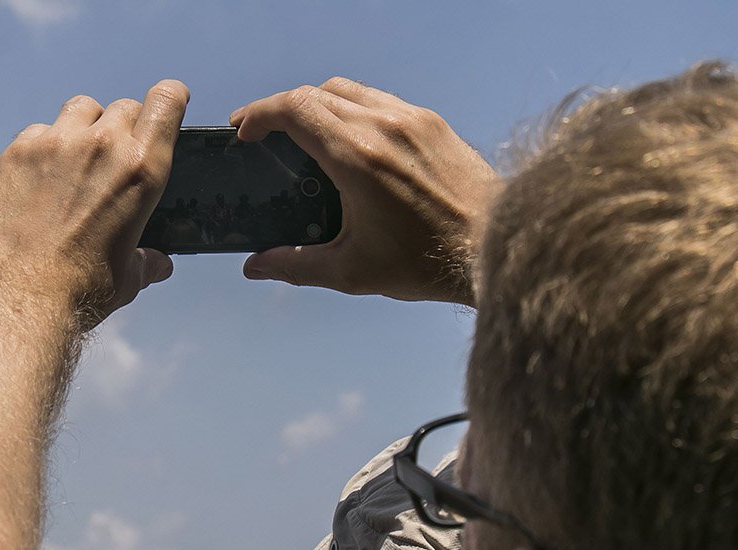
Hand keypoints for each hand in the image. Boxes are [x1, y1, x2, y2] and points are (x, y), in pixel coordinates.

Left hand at [0, 80, 189, 324]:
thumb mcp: (128, 278)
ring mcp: (56, 143)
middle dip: (124, 127)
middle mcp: (102, 145)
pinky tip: (38, 179)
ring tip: (75, 161)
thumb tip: (159, 265)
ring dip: (84, 127)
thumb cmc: (82, 289)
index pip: (165, 101)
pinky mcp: (18, 152)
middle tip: (113, 158)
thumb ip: (146, 262)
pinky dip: (43, 146)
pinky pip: (38, 131)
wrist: (20, 295)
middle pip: (122, 107)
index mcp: (142, 169)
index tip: (166, 104)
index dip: (169, 98)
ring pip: (80, 109)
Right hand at [231, 77, 497, 304]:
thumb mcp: (352, 271)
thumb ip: (296, 265)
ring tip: (302, 134)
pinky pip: (379, 99)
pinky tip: (348, 139)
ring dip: (316, 104)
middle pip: (315, 93)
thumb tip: (255, 266)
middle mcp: (382, 126)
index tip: (243, 132)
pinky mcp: (431, 122)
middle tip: (263, 134)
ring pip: (347, 90)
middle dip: (280, 109)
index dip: (259, 114)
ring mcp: (410, 118)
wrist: (494, 247)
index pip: (294, 109)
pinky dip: (351, 108)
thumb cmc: (426, 261)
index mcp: (356, 157)